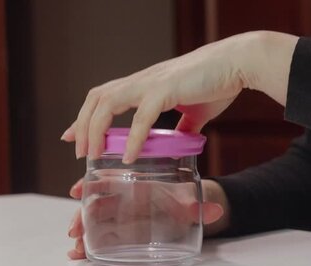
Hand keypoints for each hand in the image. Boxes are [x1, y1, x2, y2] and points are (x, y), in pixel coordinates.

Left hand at [60, 31, 297, 162]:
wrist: (237, 63)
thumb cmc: (219, 82)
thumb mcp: (196, 112)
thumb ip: (183, 128)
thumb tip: (179, 143)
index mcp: (146, 84)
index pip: (105, 96)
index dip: (86, 116)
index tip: (73, 136)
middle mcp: (142, 81)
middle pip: (96, 98)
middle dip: (82, 125)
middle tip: (78, 151)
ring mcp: (151, 84)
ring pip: (108, 103)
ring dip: (95, 129)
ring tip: (92, 154)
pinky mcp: (166, 90)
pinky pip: (141, 117)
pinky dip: (132, 138)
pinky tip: (129, 156)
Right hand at [66, 179, 228, 259]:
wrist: (191, 208)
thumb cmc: (186, 199)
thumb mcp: (192, 202)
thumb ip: (201, 208)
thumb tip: (216, 211)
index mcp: (137, 184)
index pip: (108, 180)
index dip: (91, 184)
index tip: (76, 191)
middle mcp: (124, 198)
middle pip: (95, 204)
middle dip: (81, 216)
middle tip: (74, 231)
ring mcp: (120, 216)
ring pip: (94, 222)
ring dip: (82, 233)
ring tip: (76, 250)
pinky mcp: (122, 231)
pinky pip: (101, 235)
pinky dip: (90, 244)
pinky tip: (80, 255)